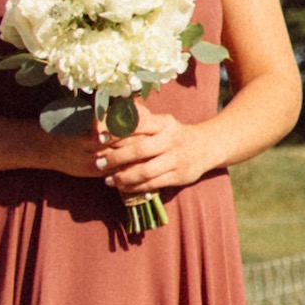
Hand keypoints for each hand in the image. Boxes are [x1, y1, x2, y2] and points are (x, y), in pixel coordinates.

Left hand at [92, 112, 224, 198]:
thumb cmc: (174, 134)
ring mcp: (177, 159)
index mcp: (165, 123)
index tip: (99, 138)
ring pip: (145, 171)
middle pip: (139, 150)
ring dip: (123, 177)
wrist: (206, 147)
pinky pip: (153, 184)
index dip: (116, 132)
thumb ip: (139, 121)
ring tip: (108, 179)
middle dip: (115, 158)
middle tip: (98, 163)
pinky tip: (123, 187)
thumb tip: (107, 117)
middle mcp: (171, 140)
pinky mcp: (179, 176)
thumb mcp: (162, 122)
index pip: (137, 126)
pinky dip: (135, 187)